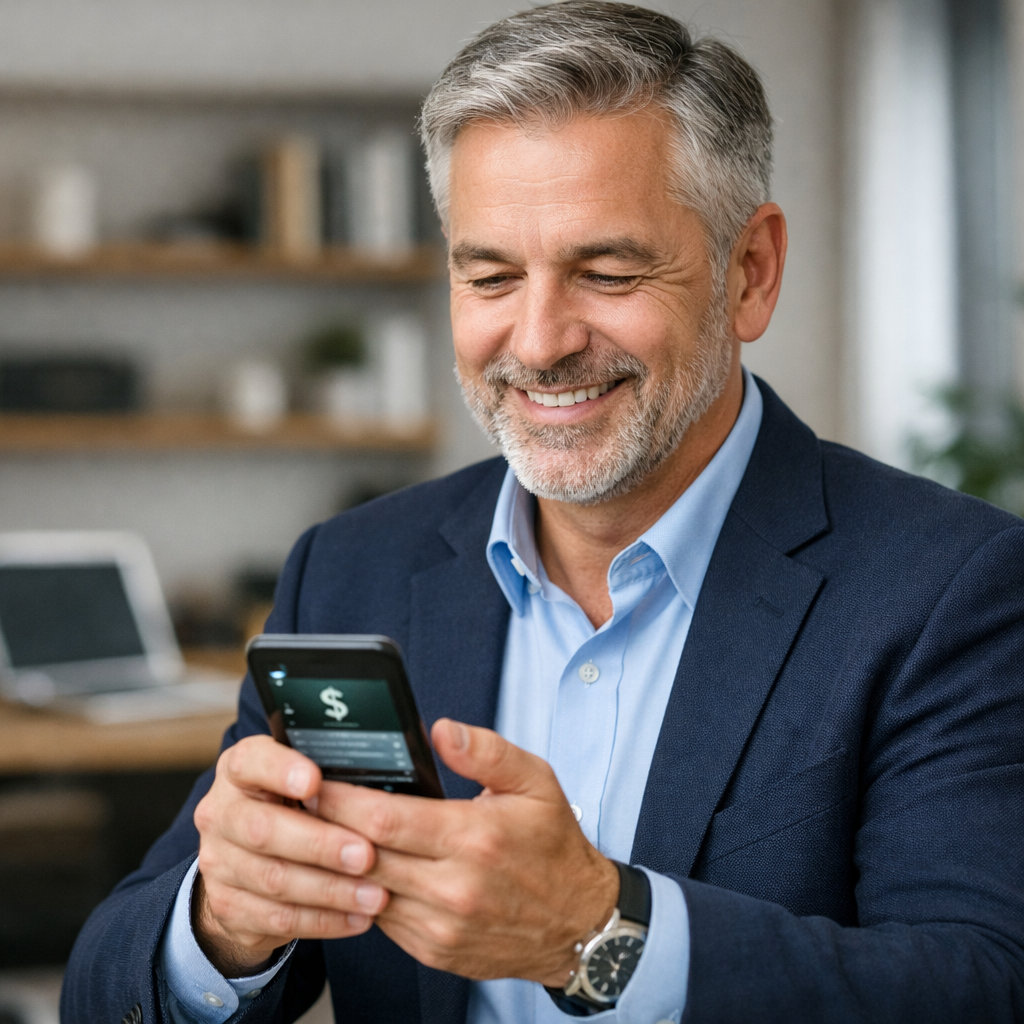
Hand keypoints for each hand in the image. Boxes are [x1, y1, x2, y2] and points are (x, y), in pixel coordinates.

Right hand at [192, 735, 388, 975]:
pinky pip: (277, 918)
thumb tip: (394, 765)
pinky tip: (358, 919)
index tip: (315, 781)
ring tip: (377, 895)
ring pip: (274, 879)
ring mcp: (217, 861)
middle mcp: (220, 811)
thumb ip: (333, 770)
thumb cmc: (294, 805)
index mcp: (240, 768)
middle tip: (367, 854)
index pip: (252, 761)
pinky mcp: (226, 905)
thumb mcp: (304, 778)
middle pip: (264, 828)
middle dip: (321, 844)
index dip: (281, 770)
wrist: (245, 860)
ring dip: (331, 890)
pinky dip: (324, 920)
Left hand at [317, 719, 618, 983]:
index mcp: (474, 838)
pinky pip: (382, 921)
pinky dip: (363, 894)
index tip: (313, 780)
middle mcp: (454, 887)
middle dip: (324, 828)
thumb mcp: (536, 782)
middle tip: (300, 802)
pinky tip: (355, 870)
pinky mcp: (435, 950)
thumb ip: (487, 751)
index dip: (339, 799)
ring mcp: (441, 926)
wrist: (580, 924)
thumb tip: (442, 730)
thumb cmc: (554, 846)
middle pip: (364, 855)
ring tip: (316, 834)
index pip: (384, 818)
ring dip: (337, 865)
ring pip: (365, 893)